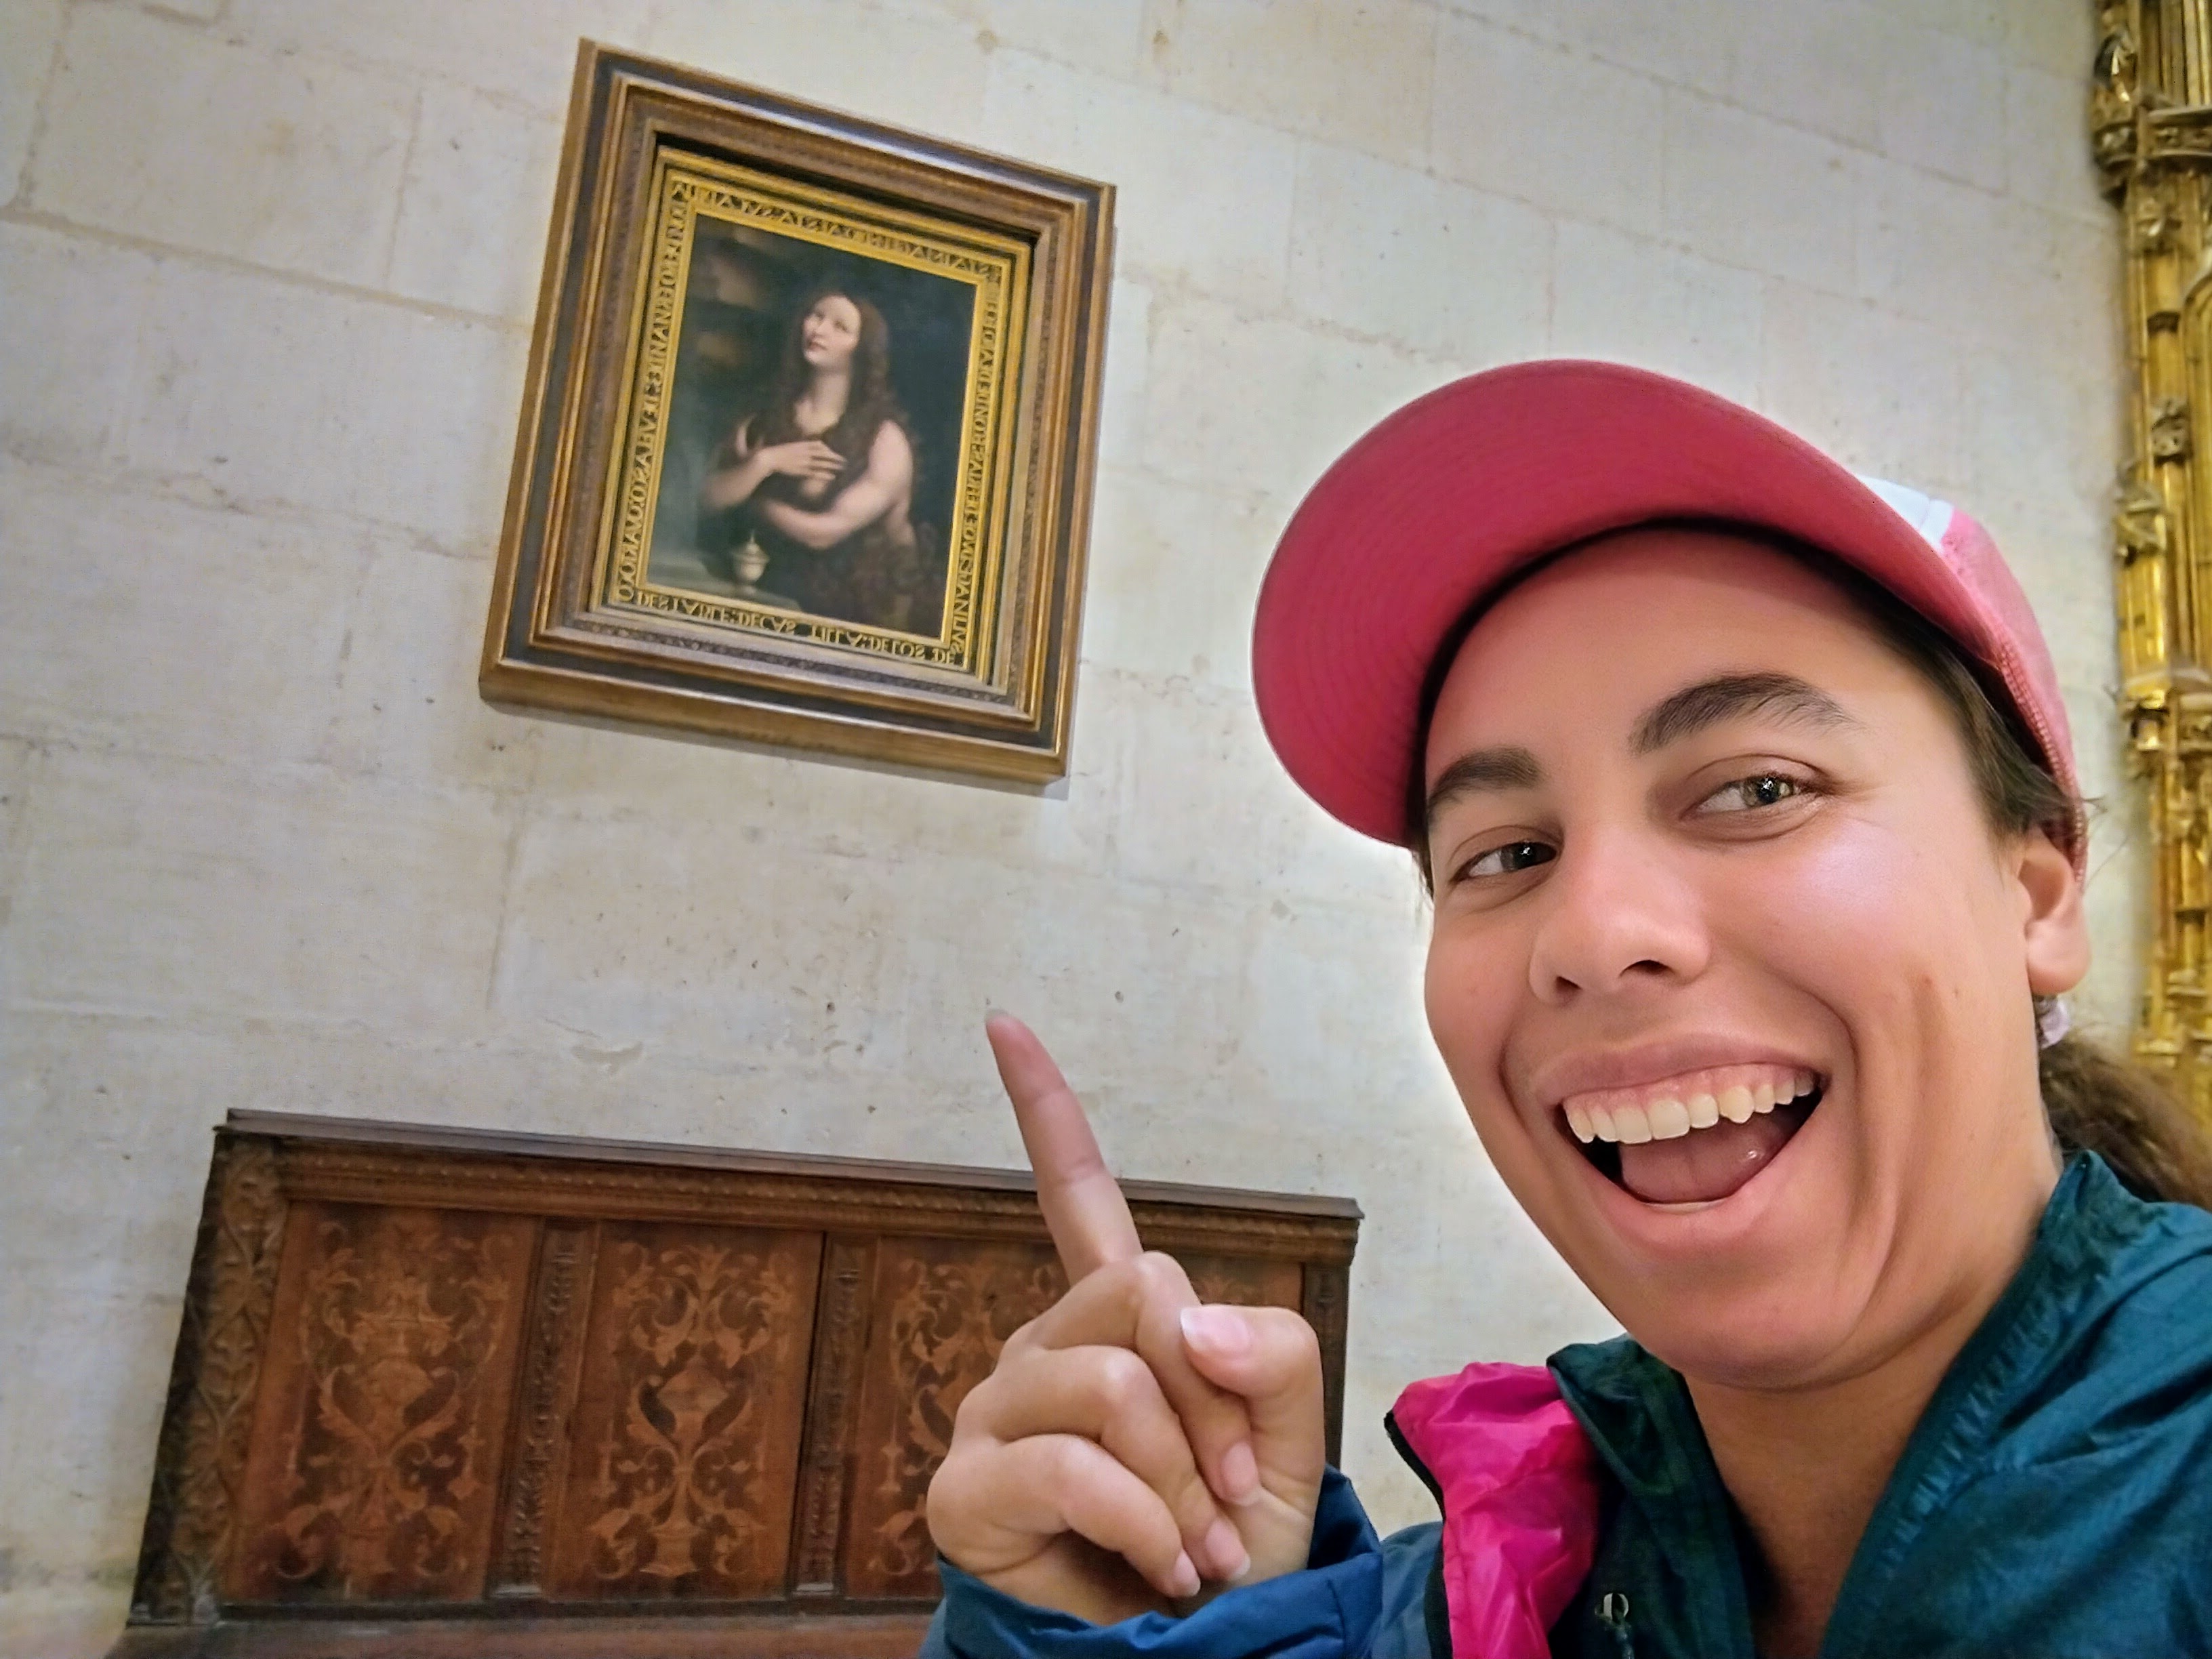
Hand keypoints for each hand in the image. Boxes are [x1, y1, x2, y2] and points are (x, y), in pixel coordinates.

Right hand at [760, 438, 842, 483]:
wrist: (768, 458)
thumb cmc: (775, 453)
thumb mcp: (788, 447)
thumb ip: (796, 447)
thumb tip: (799, 449)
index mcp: (802, 444)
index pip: (818, 444)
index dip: (827, 449)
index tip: (832, 452)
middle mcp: (805, 452)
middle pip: (824, 453)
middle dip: (835, 457)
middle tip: (845, 460)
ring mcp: (804, 461)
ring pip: (823, 463)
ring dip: (834, 465)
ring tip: (843, 468)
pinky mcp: (801, 470)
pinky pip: (816, 472)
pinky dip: (825, 474)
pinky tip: (832, 476)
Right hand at [925, 1015, 1326, 1623]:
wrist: (1204, 1657)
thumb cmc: (1231, 1551)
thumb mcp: (1286, 1445)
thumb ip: (1268, 1355)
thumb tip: (1180, 1321)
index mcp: (1113, 1323)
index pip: (1079, 1199)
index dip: (1045, 1111)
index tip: (1002, 1023)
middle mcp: (1041, 1348)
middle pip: (1139, 1293)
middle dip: (1213, 1404)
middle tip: (1226, 1496)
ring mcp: (997, 1412)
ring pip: (1115, 1378)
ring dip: (1183, 1479)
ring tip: (1194, 1544)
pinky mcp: (966, 1489)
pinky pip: (1070, 1459)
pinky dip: (1140, 1518)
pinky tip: (1157, 1566)